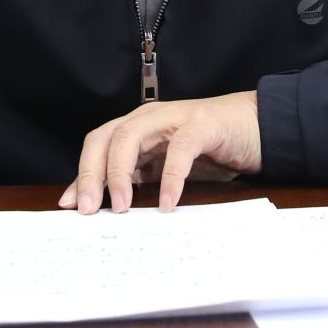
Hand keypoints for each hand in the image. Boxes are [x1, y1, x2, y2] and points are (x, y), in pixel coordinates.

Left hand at [59, 91, 261, 213]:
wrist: (258, 126)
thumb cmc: (211, 149)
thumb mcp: (166, 167)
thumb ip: (138, 179)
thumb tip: (104, 207)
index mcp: (138, 127)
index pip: (98, 145)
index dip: (81, 173)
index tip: (69, 206)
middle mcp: (149, 118)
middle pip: (106, 138)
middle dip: (92, 174)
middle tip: (89, 210)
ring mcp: (174, 117)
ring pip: (131, 136)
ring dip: (121, 174)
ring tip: (121, 207)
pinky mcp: (203, 124)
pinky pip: (180, 149)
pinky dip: (171, 176)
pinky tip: (168, 202)